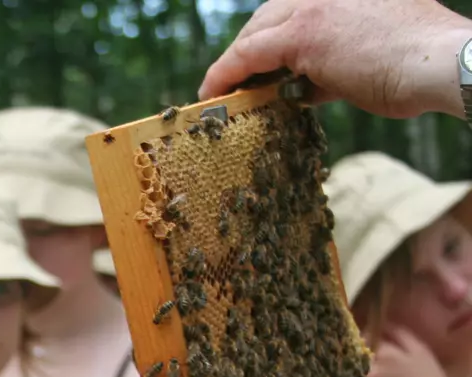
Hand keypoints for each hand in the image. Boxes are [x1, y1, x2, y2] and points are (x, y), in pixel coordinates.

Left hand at [198, 0, 471, 119]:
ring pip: (255, 34)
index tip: (258, 66)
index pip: (293, 10)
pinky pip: (247, 54)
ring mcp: (314, 7)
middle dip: (248, 49)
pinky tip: (211, 93)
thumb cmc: (417, 67)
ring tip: (219, 92)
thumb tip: (303, 88)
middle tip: (233, 80)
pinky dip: (225, 74)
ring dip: (234, 64)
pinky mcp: (302, 33)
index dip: (270, 37)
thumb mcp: (368, 61)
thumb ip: (330, 67)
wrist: (439, 63)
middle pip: (268, 17)